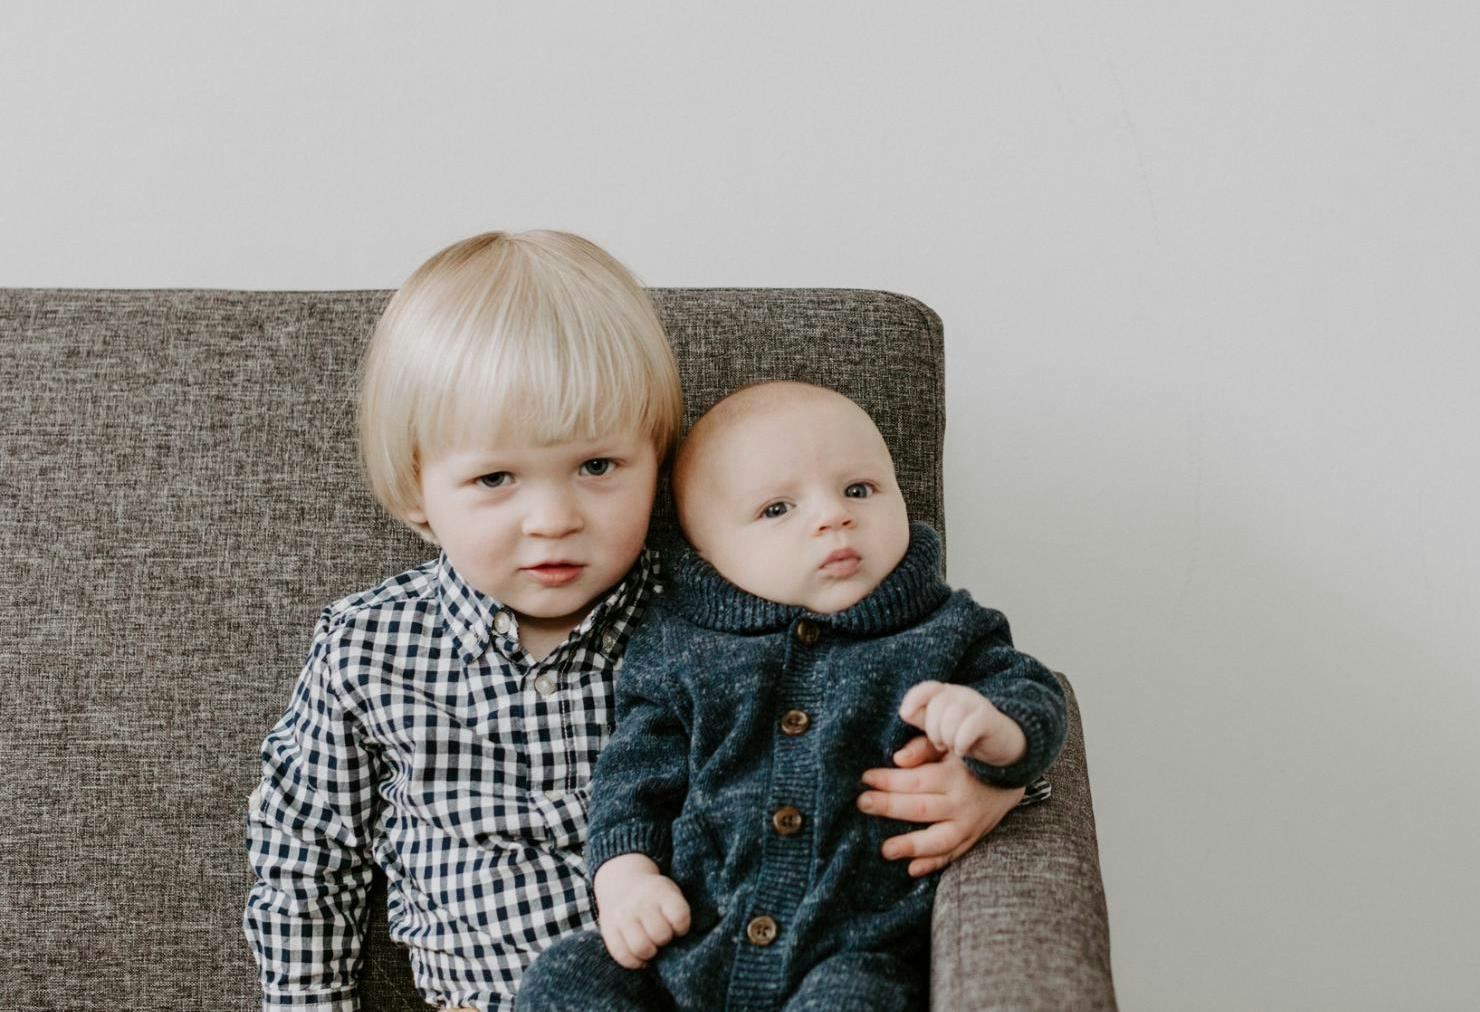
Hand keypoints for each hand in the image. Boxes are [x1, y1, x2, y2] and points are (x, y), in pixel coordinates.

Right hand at [592, 853, 690, 969]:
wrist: (620, 881)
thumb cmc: (654, 895)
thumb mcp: (669, 892)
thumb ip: (677, 914)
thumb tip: (679, 946)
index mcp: (660, 892)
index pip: (679, 916)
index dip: (682, 928)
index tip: (678, 927)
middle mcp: (640, 903)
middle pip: (661, 935)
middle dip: (665, 940)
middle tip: (662, 937)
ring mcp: (622, 916)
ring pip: (641, 948)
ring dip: (650, 953)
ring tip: (651, 947)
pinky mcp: (608, 930)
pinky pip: (622, 956)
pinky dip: (634, 962)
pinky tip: (640, 957)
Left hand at [857, 735, 1025, 876]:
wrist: (1010, 775)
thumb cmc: (968, 756)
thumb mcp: (948, 745)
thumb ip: (922, 748)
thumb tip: (898, 759)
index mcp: (953, 775)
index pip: (915, 780)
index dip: (888, 780)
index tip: (865, 778)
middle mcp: (961, 803)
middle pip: (921, 808)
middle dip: (889, 807)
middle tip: (863, 804)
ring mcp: (969, 825)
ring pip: (939, 840)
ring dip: (911, 846)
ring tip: (885, 850)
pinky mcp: (973, 839)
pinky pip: (953, 855)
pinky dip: (933, 864)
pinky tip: (911, 869)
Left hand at [898, 680, 1026, 766]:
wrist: (1003, 747)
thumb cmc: (965, 741)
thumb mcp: (939, 744)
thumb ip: (919, 748)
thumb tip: (899, 759)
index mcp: (945, 696)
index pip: (927, 687)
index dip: (914, 698)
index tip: (905, 715)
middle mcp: (961, 695)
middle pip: (937, 703)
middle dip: (932, 728)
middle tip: (939, 744)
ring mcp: (977, 705)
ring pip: (953, 713)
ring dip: (946, 734)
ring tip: (949, 747)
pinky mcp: (990, 719)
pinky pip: (970, 724)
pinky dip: (961, 740)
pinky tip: (961, 750)